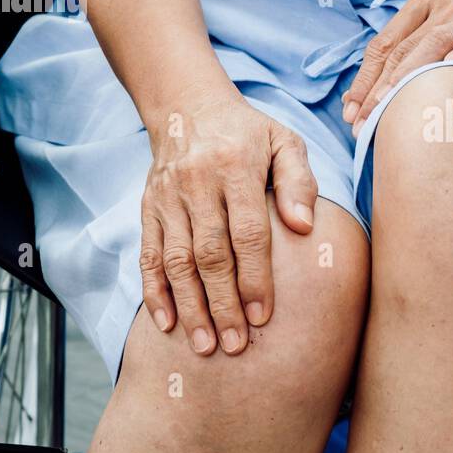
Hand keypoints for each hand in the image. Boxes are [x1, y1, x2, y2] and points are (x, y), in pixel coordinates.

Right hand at [140, 88, 317, 354]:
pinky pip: (148, 255)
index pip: (246, 232)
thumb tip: (304, 227)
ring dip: (189, 306)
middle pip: (209, 253)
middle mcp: (197, 184)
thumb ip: (298, 182)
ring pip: (176, 261)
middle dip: (222, 304)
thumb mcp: (285, 142)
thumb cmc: (249, 133)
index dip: (254, 277)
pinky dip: (155, 292)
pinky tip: (167, 324)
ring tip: (204, 345)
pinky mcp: (148, 208)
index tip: (263, 316)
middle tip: (236, 345)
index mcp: (235, 168)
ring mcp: (167, 198)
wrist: (188, 107)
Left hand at [342, 0, 452, 133]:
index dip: (365, 80)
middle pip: (405, 47)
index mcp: (426, 0)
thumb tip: (353, 103)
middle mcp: (449, 1)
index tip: (351, 113)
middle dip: (381, 88)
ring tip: (391, 105)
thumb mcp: (438, 44)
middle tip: (365, 121)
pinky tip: (447, 76)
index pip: (386, 44)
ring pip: (435, 43)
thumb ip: (401, 64)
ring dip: (409, 78)